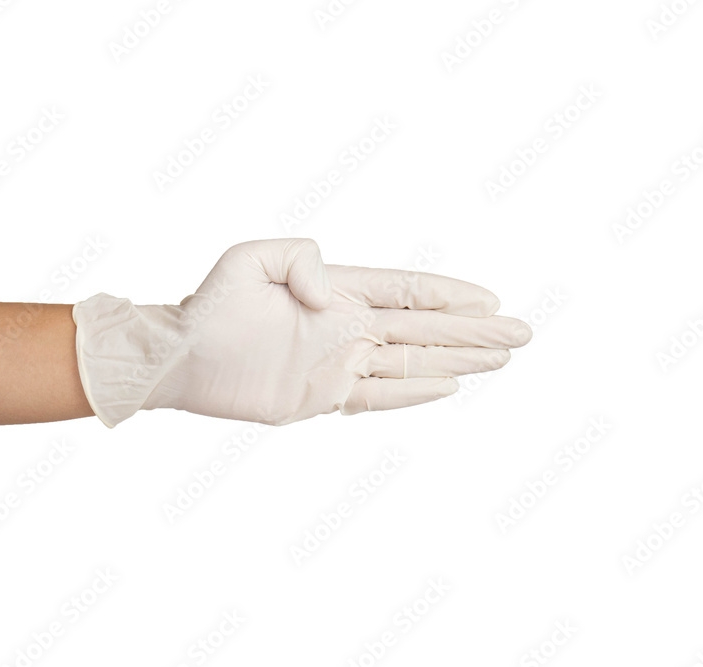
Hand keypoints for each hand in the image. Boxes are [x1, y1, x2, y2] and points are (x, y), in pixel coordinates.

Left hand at [73, 239, 531, 426]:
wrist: (180, 357)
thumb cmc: (210, 305)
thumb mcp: (249, 258)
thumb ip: (299, 256)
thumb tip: (332, 295)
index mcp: (337, 291)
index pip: (406, 291)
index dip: (449, 295)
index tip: (491, 299)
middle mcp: (346, 327)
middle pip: (424, 328)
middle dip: (474, 330)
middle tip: (522, 332)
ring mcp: (338, 363)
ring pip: (412, 361)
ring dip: (458, 359)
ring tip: (502, 358)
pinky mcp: (322, 396)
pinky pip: (379, 396)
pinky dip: (416, 393)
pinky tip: (450, 386)